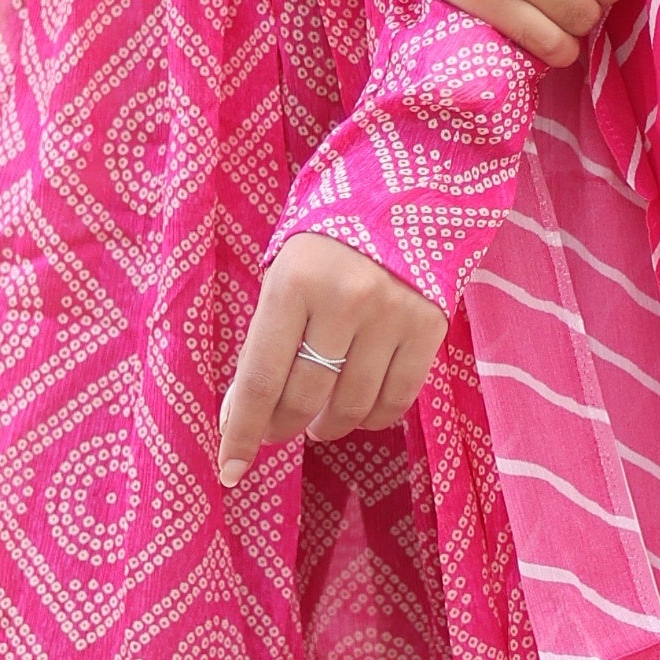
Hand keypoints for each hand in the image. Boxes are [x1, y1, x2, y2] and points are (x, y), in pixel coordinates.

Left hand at [217, 234, 445, 483]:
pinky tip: (358, 414)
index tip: (230, 470)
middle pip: (306, 397)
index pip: (261, 376)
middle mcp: (345, 299)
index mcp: (294, 281)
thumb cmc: (329, 236)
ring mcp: (392, 314)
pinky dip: (372, 418)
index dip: (243, 431)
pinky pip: (397, 398)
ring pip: (352, 404)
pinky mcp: (429, 327)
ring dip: (327, 426)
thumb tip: (243, 413)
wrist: (408, 190)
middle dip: (283, 426)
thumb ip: (266, 337)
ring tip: (318, 422)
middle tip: (278, 431)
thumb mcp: (284, 272)